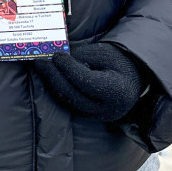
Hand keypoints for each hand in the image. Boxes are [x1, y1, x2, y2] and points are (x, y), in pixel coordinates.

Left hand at [33, 43, 147, 121]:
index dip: (68, 68)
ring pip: (69, 102)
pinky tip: (50, 77)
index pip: (86, 81)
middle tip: (40, 61)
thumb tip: (54, 58)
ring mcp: (99, 116)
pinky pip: (70, 105)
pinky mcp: (90, 117)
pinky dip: (59, 91)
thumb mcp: (102, 54)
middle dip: (54, 77)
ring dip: (52, 84)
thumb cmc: (117, 61)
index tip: (56, 55)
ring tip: (42, 67)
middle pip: (74, 95)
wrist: (131, 77)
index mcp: (117, 91)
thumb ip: (80, 57)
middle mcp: (109, 109)